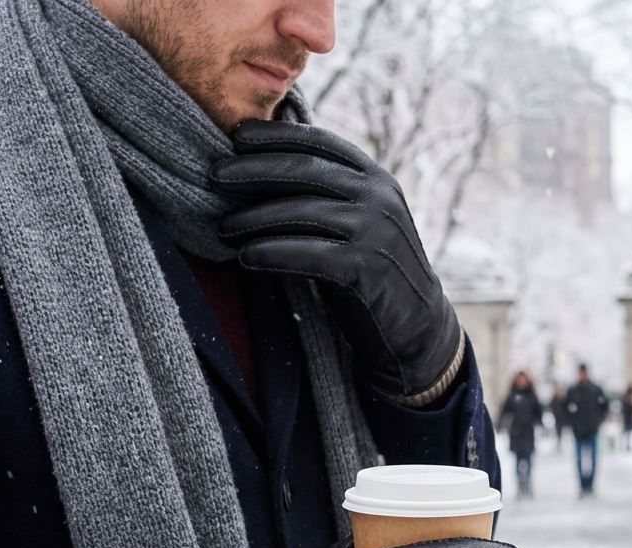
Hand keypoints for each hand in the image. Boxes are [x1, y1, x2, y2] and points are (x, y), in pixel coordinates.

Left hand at [211, 120, 461, 401]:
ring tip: (224, 228)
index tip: (236, 136)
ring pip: (304, 212)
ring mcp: (377, 231)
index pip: (320, 142)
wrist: (417, 327)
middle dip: (255, 170)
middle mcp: (380, 198)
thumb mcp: (358, 224)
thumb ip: (328, 196)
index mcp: (376, 179)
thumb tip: (260, 170)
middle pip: (306, 171)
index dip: (276, 136)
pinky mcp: (369, 268)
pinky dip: (273, 253)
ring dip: (255, 218)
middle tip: (215, 175)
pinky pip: (310, 254)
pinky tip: (246, 257)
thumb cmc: (373, 274)